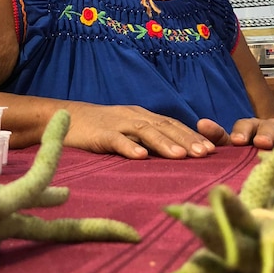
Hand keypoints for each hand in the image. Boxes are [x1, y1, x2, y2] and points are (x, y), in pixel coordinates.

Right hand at [65, 103, 215, 159]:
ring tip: (181, 156)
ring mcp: (115, 123)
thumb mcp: (125, 128)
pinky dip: (129, 147)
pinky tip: (141, 157)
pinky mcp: (98, 134)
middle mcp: (132, 116)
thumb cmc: (97, 127)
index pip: (171, 124)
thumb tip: (173, 153)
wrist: (62, 116)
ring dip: (164, 143)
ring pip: (144, 131)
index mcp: (140, 116)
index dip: (191, 135)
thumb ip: (145, 137)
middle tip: (205, 154)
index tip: (211, 149)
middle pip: (163, 126)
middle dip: (185, 139)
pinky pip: (115, 139)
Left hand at [197, 117, 273, 150]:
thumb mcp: (232, 147)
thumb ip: (217, 136)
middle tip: (261, 143)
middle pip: (265, 127)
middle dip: (263, 134)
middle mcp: (267, 126)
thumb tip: (200, 123)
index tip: (237, 141)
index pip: (243, 125)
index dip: (241, 132)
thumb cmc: (249, 152)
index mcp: (248, 128)